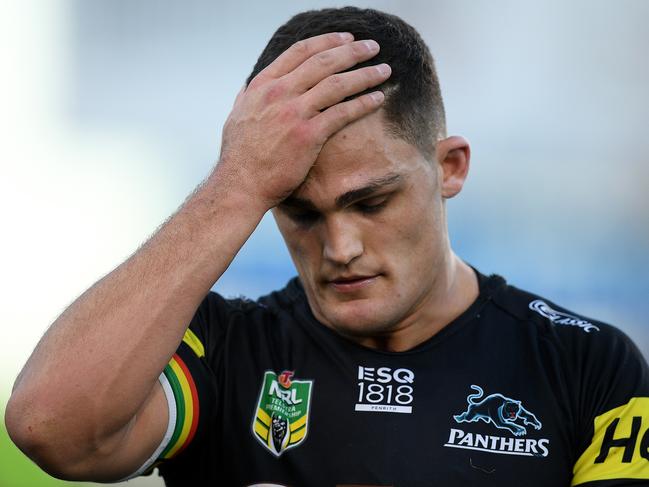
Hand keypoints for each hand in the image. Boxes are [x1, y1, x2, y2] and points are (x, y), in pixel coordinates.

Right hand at [217, 32, 390, 208]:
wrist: (240, 185)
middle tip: (373, 47)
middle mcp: (279, 93)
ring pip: (337, 84)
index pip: (299, 52)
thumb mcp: (236, 117)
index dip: (326, 41)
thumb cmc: (239, 156)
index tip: (345, 39)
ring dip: (365, 74)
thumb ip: (246, 98)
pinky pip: (343, 113)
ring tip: (384, 70)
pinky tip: (378, 99)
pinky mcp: (308, 135)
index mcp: (262, 85)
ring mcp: (294, 113)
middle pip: (323, 62)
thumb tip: (248, 87)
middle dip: (352, 51)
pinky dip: (363, 103)